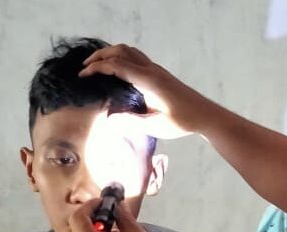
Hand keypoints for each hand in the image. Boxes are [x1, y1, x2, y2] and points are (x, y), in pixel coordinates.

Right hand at [79, 44, 205, 138]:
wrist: (205, 115)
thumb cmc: (182, 121)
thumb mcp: (154, 126)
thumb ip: (131, 122)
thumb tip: (109, 118)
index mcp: (147, 80)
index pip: (116, 65)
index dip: (96, 68)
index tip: (82, 76)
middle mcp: (151, 70)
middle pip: (121, 51)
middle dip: (100, 55)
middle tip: (85, 67)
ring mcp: (157, 70)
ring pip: (130, 51)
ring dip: (112, 54)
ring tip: (99, 65)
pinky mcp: (161, 74)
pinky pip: (137, 58)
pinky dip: (122, 58)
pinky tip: (119, 71)